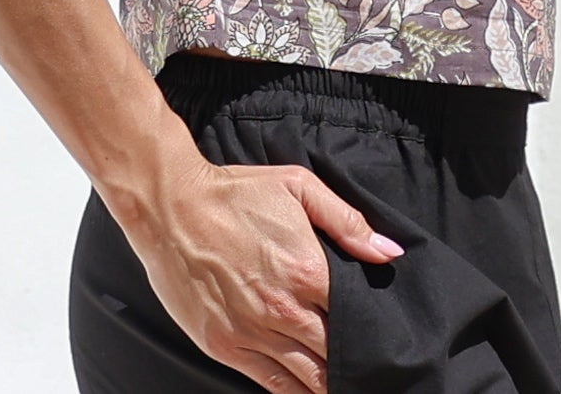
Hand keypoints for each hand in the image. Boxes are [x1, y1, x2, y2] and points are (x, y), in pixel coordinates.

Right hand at [116, 149, 403, 393]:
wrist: (171, 205)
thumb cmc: (235, 193)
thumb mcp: (298, 186)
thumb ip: (346, 222)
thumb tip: (389, 252)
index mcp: (309, 270)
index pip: (357, 317)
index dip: (373, 329)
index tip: (385, 336)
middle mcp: (284, 309)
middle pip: (334, 352)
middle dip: (355, 360)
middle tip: (371, 365)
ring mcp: (252, 332)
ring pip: (307, 377)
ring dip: (328, 382)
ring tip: (346, 383)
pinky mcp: (225, 346)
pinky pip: (271, 383)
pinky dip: (295, 392)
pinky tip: (309, 392)